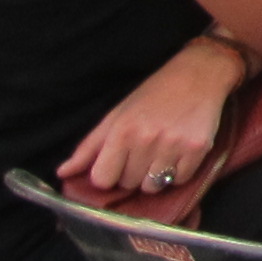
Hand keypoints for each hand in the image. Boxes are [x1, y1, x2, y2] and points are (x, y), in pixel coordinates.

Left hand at [62, 34, 247, 198]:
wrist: (199, 74)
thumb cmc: (152, 95)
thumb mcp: (116, 115)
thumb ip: (89, 147)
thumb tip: (62, 173)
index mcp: (121, 132)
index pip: (102, 179)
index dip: (108, 174)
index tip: (118, 162)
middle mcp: (146, 140)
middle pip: (128, 183)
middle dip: (132, 173)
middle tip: (143, 152)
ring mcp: (173, 145)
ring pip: (153, 186)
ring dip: (154, 176)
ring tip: (161, 156)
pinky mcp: (198, 149)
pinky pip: (180, 180)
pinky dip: (178, 173)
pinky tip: (179, 154)